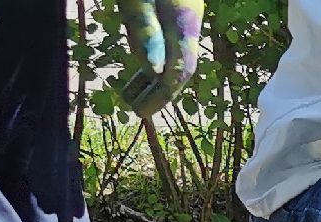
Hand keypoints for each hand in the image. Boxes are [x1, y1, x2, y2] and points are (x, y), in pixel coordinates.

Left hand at [115, 0, 204, 117]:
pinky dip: (155, 59)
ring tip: (131, 95)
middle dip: (161, 92)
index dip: (162, 95)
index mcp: (183, 21)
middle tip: (138, 111)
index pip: (180, 68)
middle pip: (181, 65)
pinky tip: (142, 68)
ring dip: (154, 78)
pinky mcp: (175, 9)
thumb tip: (155, 70)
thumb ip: (144, 28)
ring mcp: (184, 14)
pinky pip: (169, 42)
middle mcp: (189, 21)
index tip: (141, 112)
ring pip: (175, 55)